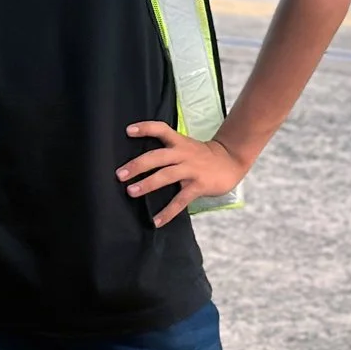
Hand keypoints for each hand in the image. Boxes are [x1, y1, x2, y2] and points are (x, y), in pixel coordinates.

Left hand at [116, 121, 248, 227]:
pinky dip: (168, 212)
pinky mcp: (198, 186)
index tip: (128, 131)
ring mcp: (191, 170)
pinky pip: (180, 200)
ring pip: (166, 176)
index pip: (161, 129)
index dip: (145, 128)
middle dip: (137, 165)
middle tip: (120, 174)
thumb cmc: (201, 154)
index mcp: (178, 142)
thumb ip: (167, 148)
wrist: (230, 161)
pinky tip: (156, 221)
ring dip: (147, 184)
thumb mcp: (185, 144)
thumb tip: (140, 160)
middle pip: (157, 156)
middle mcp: (183, 154)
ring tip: (131, 192)